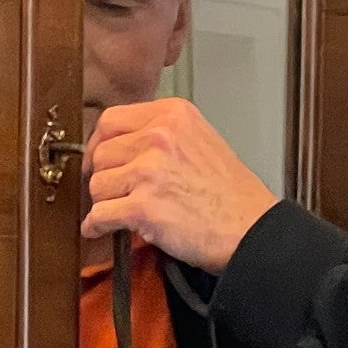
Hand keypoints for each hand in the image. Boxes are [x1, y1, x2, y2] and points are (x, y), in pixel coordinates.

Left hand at [82, 99, 276, 273]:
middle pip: (101, 154)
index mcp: (172, 115)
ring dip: (105, 204)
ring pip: (98, 185)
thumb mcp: (202, 141)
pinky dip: (96, 227)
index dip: (101, 144)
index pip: (111, 120)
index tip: (102, 160)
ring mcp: (149, 171)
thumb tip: (124, 146)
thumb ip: (164, 135)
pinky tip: (102, 229)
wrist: (251, 231)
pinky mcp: (143, 207)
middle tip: (114, 192)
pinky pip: (99, 216)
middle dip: (104, 177)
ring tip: (122, 213)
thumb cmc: (232, 196)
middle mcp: (159, 137)